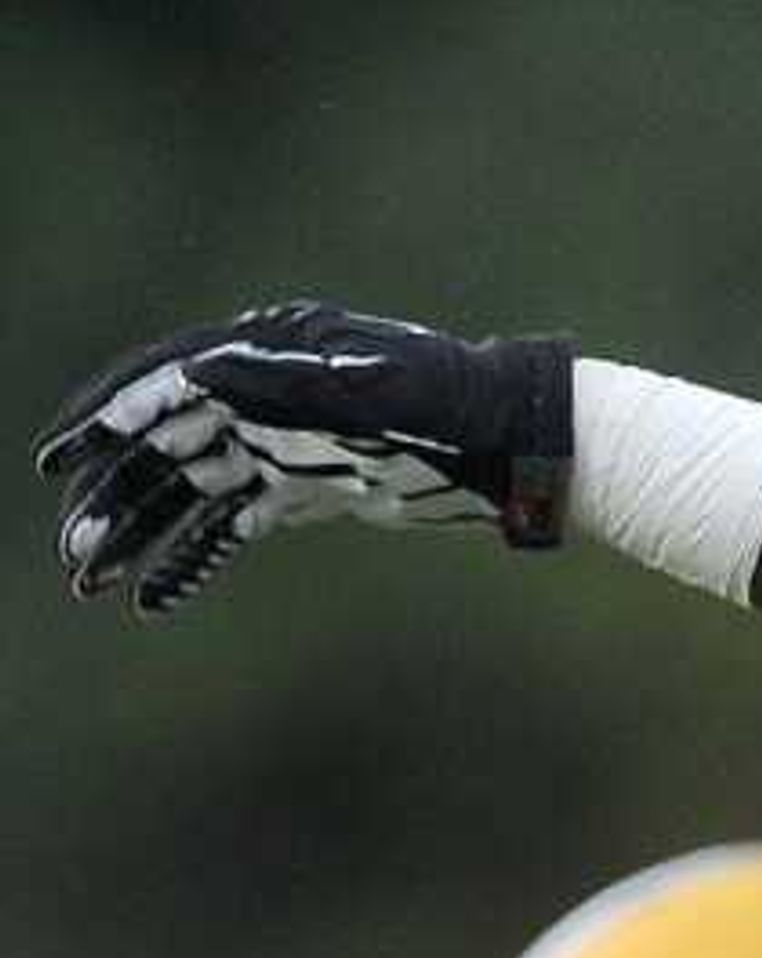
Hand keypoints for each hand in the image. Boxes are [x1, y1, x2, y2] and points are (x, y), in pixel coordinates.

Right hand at [42, 301, 573, 618]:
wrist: (510, 443)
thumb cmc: (447, 405)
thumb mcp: (367, 392)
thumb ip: (285, 385)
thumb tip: (199, 373)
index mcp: (264, 356)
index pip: (162, 387)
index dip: (102, 422)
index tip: (54, 460)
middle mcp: (260, 396)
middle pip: (163, 449)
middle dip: (113, 498)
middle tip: (74, 556)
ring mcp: (280, 444)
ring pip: (187, 494)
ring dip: (138, 535)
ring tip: (91, 583)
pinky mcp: (304, 488)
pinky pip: (229, 527)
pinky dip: (191, 560)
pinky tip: (154, 601)